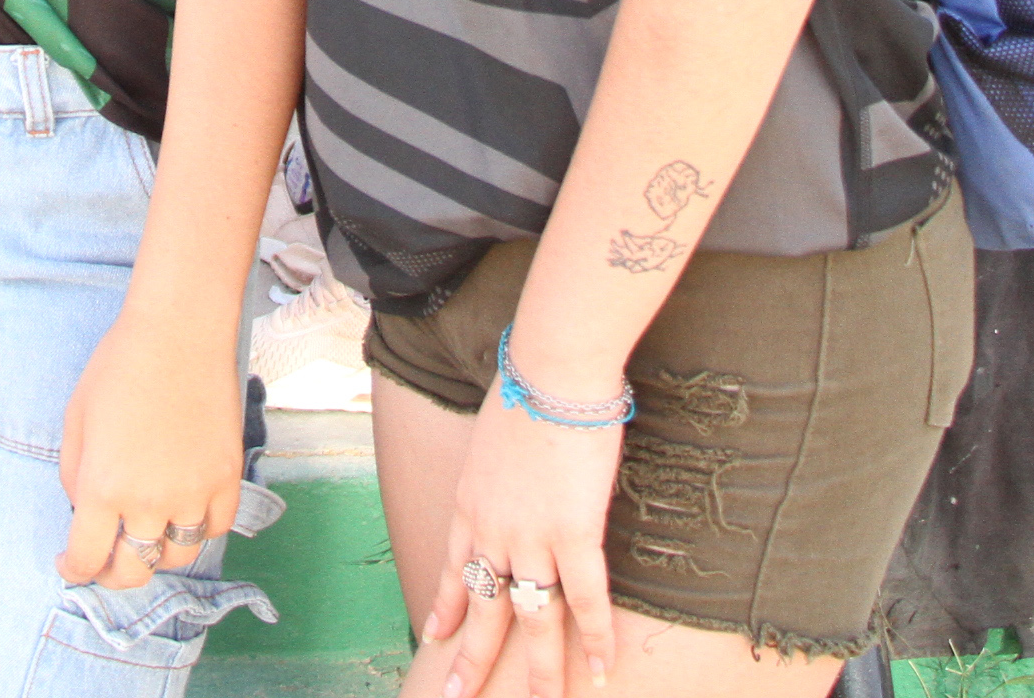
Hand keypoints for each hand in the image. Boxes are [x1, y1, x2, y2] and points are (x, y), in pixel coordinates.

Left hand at [54, 308, 242, 589]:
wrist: (178, 332)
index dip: (75, 570)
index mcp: (102, 487)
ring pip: (177, 557)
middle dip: (113, 575)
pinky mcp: (227, 479)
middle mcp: (148, 501)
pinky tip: (182, 515)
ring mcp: (193, 493)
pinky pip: (214, 528)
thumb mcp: (75, 420)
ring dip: (157, 555)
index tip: (71, 566)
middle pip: (133, 571)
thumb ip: (73, 476)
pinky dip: (197, 530)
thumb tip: (84, 511)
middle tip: (106, 564)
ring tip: (146, 539)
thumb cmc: (118, 366)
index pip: (87, 559)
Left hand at [420, 391, 621, 697]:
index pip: (452, 569)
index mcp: (469, 503)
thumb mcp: (491, 437)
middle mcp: (491, 530)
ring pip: (532, 618)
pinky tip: (600, 668)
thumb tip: (508, 473)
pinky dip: (594, 638)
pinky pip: (585, 599)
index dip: (446, 607)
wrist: (550, 369)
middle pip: (482, 608)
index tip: (433, 637)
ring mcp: (530, 536)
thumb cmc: (527, 386)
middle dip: (471, 659)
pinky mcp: (573, 532)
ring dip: (536, 669)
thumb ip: (497, 468)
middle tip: (457, 697)